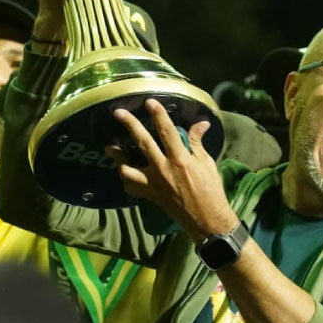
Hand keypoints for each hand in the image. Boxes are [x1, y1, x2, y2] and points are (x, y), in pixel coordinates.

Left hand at [107, 99, 236, 242]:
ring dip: (118, 157)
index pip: (167, 132)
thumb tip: (201, 123)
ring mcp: (154, 184)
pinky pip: (131, 187)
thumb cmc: (211, 190)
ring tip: (111, 148)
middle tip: (117, 113)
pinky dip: (126, 179)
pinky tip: (124, 171)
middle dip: (130, 125)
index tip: (149, 102)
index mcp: (181, 160)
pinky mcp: (150, 195)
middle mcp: (163, 170)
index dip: (158, 115)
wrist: (207, 220)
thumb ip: (198, 143)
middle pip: (143, 143)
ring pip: (128, 168)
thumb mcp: (207, 163)